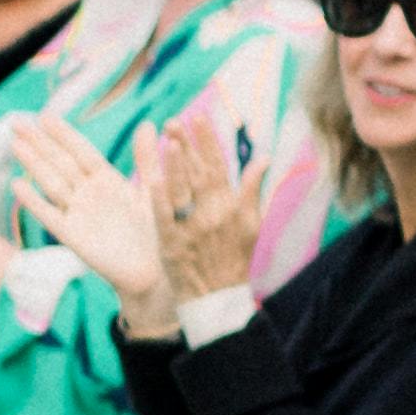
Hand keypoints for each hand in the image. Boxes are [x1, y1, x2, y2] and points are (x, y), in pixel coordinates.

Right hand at [2, 112, 175, 328]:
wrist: (152, 271)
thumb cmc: (156, 231)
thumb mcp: (154, 190)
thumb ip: (146, 158)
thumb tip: (147, 123)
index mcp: (107, 180)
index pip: (81, 152)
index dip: (63, 135)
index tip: (45, 116)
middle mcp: (88, 194)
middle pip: (59, 163)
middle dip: (39, 142)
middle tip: (16, 121)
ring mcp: (78, 213)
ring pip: (51, 183)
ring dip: (33, 164)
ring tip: (15, 144)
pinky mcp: (73, 236)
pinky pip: (50, 216)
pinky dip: (34, 201)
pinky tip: (17, 185)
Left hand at [138, 103, 251, 297]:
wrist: (217, 298)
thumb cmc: (233, 258)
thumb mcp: (251, 224)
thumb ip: (253, 189)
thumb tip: (262, 157)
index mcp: (231, 206)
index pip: (219, 166)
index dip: (208, 141)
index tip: (199, 117)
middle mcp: (213, 214)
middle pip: (199, 173)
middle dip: (188, 145)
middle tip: (175, 121)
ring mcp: (192, 229)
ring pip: (183, 191)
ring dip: (176, 165)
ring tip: (168, 140)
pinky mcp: (172, 244)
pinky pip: (165, 218)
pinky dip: (161, 199)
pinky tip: (153, 178)